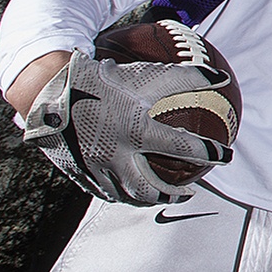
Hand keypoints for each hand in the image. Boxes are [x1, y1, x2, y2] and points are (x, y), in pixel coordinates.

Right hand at [19, 48, 233, 204]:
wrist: (46, 88)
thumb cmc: (101, 78)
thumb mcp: (146, 73)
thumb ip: (187, 76)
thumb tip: (222, 78)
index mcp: (137, 131)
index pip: (183, 148)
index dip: (209, 153)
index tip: (225, 156)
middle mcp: (117, 155)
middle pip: (151, 188)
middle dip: (173, 194)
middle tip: (188, 192)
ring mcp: (94, 166)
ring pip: (124, 194)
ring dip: (145, 198)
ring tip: (157, 196)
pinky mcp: (76, 170)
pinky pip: (101, 189)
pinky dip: (118, 192)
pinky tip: (124, 188)